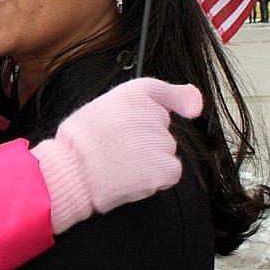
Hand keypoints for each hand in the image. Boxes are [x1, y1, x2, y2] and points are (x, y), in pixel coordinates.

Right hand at [30, 77, 202, 233]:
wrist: (72, 170)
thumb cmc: (80, 142)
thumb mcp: (105, 106)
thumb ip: (148, 101)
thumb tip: (196, 104)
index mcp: (134, 93)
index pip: (162, 92)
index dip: (164, 104)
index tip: (164, 115)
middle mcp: (152, 113)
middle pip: (161, 127)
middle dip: (144, 138)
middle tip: (116, 146)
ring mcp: (161, 141)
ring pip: (164, 150)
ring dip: (148, 159)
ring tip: (119, 161)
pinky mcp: (167, 167)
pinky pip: (171, 171)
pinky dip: (155, 177)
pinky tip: (131, 175)